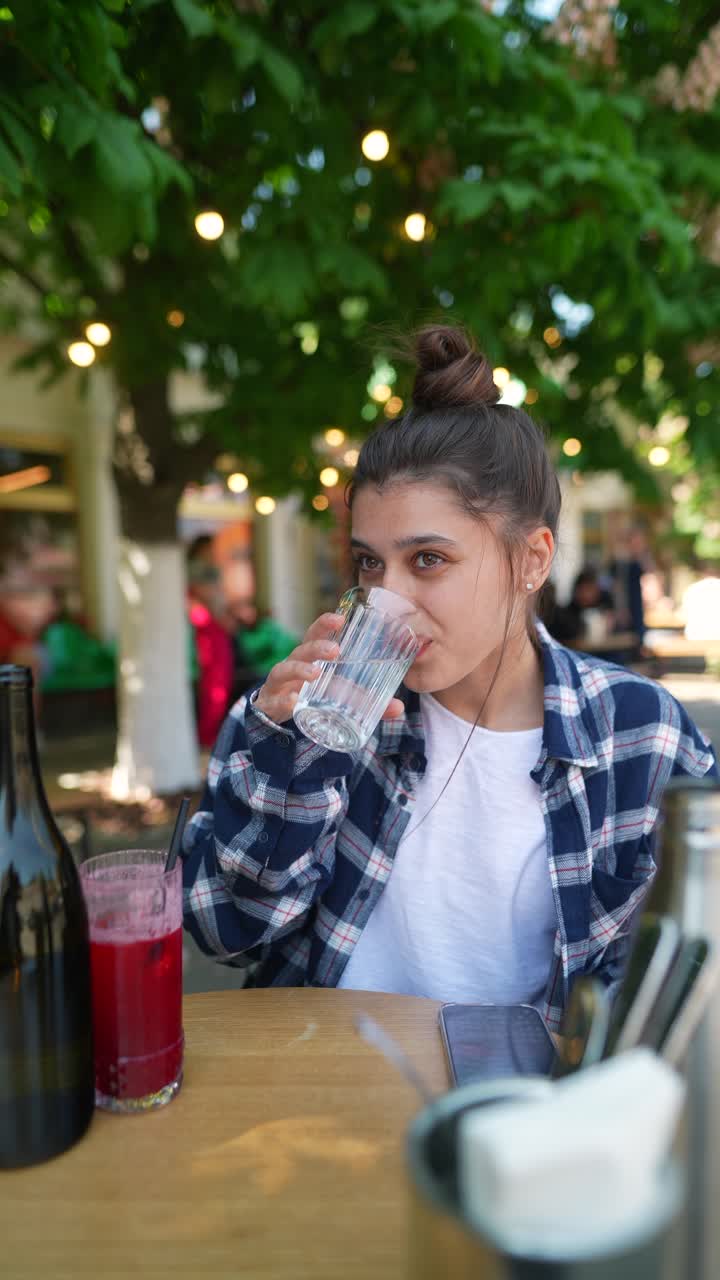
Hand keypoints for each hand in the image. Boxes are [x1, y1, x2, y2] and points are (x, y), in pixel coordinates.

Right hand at [254, 612, 404, 726]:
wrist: (276, 714)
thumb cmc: (310, 694)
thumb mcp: (339, 695)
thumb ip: (366, 700)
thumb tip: (398, 707)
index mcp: (309, 657)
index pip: (315, 634)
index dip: (325, 624)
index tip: (340, 618)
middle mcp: (292, 665)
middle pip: (302, 649)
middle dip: (317, 646)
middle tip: (335, 650)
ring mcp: (280, 684)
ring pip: (284, 669)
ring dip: (300, 669)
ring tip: (315, 673)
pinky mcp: (271, 703)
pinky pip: (275, 700)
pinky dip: (284, 700)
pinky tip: (293, 701)